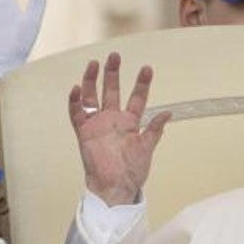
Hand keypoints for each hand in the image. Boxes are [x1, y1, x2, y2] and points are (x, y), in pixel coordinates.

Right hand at [68, 53, 171, 206]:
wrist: (114, 187)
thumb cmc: (132, 171)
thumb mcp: (147, 148)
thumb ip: (155, 130)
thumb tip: (168, 113)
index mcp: (130, 122)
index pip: (137, 98)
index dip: (142, 84)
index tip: (147, 68)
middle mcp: (113, 119)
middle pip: (112, 90)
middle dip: (113, 73)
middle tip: (115, 56)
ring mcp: (97, 124)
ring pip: (92, 96)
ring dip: (92, 80)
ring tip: (94, 64)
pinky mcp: (84, 132)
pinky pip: (77, 113)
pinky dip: (75, 101)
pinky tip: (77, 88)